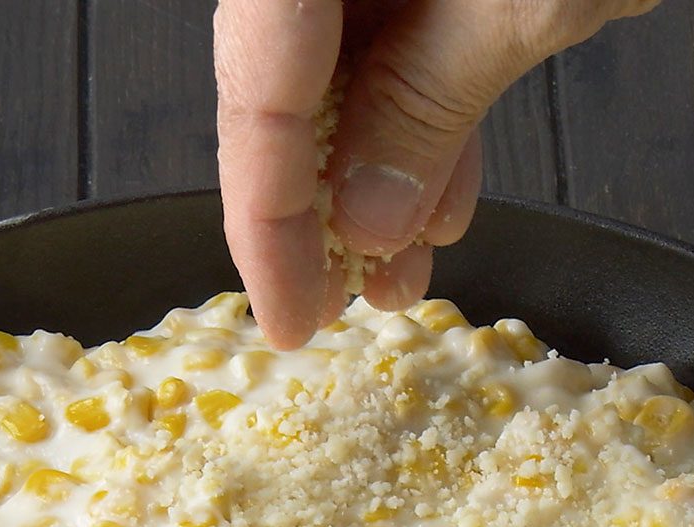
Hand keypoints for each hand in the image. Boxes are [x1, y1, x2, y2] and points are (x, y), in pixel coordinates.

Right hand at [215, 0, 659, 347]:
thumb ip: (428, 105)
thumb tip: (365, 214)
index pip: (258, 86)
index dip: (266, 217)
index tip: (288, 312)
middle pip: (284, 84)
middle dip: (315, 211)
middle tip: (333, 309)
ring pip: (346, 74)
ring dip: (373, 183)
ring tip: (397, 278)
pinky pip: (407, 48)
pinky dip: (424, 127)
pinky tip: (435, 204)